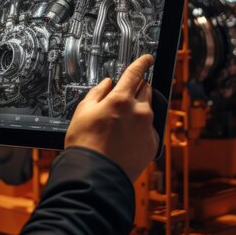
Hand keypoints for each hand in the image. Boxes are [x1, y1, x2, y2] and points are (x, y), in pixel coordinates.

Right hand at [65, 55, 158, 180]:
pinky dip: (141, 128)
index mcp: (121, 100)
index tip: (147, 58)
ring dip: (139, 109)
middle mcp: (139, 111)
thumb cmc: (85, 145)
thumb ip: (97, 93)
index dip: (142, 62)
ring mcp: (148, 128)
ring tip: (121, 124)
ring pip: (148, 109)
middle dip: (137, 88)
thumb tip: (107, 84)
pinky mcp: (152, 144)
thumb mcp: (83, 112)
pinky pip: (150, 128)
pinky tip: (126, 137)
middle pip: (145, 89)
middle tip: (123, 98)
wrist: (96, 175)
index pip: (135, 73)